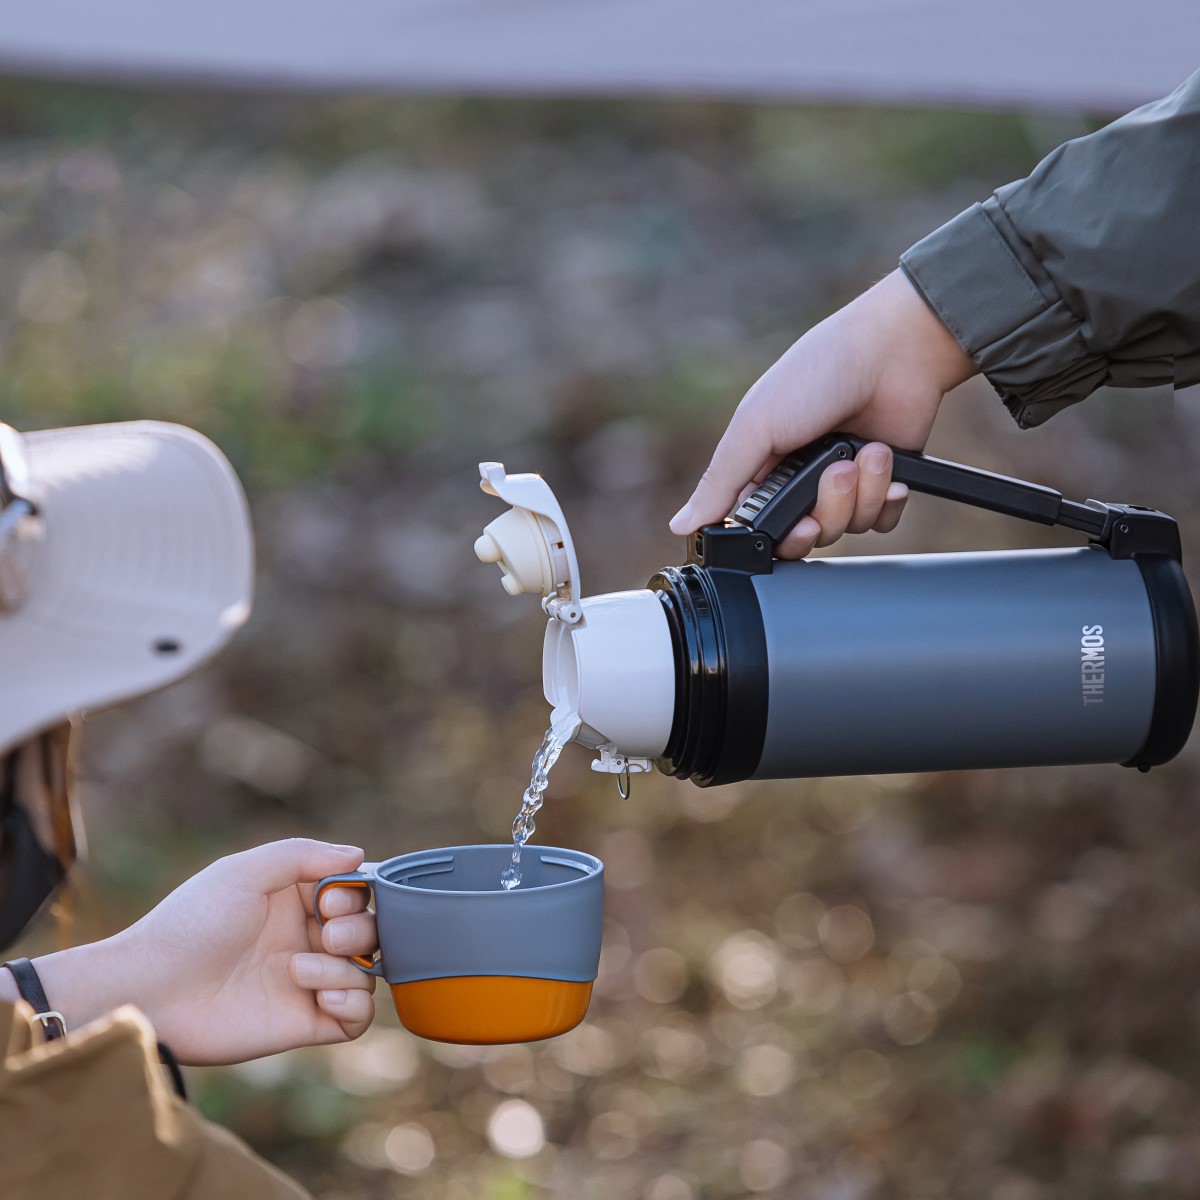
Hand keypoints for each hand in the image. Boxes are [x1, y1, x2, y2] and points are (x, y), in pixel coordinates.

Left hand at [34, 839, 378, 1064]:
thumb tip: (358, 855)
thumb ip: (303, 855)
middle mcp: (307, 939)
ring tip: (299, 971)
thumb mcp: (243, 872)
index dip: (355, 894)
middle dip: (359, 929)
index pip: (356, 892)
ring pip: (367, 972)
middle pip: (371, 930)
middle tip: (326, 936)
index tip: (326, 900)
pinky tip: (321, 998)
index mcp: (296, 900)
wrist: (152, 990)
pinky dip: (354, 1005)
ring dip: (347, 968)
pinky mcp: (305, 1022)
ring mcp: (308, 982)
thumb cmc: (191, 925)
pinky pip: (358, 1018)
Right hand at [669, 269, 976, 556]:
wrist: (894, 349)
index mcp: (762, 468)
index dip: (780, 537)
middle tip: (838, 472)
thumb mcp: (755, 426)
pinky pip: (882, 521)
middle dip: (828, 510)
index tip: (797, 525)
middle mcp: (800, 481)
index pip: (760, 530)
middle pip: (807, 536)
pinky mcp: (884, 482)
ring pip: (848, 528)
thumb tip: (680, 526)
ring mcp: (843, 483)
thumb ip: (720, 482)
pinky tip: (888, 464)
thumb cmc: (818, 373)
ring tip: (868, 451)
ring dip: (862, 492)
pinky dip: (888, 498)